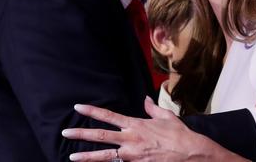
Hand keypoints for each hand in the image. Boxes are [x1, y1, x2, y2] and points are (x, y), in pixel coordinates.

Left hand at [62, 97, 244, 160]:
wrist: (190, 154)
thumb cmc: (179, 135)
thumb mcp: (166, 117)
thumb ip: (152, 108)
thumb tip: (145, 99)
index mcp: (136, 125)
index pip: (109, 116)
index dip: (92, 111)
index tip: (78, 107)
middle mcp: (130, 139)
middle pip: (100, 136)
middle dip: (81, 134)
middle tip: (65, 132)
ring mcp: (131, 155)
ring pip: (104, 156)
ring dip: (87, 157)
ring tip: (72, 156)